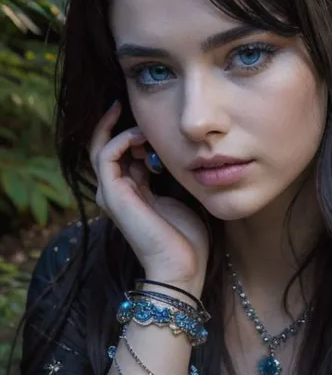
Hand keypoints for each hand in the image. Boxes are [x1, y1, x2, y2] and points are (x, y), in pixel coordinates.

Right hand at [89, 101, 208, 292]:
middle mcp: (116, 191)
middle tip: (132, 105)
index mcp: (131, 191)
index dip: (130, 130)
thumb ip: (169, 174)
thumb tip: (172, 150)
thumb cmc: (186, 238)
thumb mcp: (179, 195)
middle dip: (119, 123)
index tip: (145, 115)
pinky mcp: (113, 195)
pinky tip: (143, 136)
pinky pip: (107, 155)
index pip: (120, 152)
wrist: (181, 268)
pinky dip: (122, 139)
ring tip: (145, 125)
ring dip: (122, 129)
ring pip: (102, 147)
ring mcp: (111, 194)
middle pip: (105, 146)